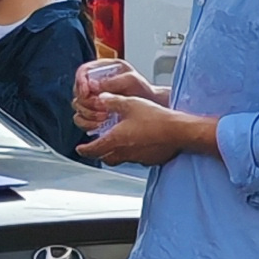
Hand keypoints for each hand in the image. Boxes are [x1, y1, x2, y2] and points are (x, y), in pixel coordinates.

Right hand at [72, 61, 155, 128]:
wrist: (148, 105)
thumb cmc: (142, 89)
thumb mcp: (131, 81)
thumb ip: (113, 82)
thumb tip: (92, 85)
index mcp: (101, 69)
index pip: (83, 71)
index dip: (81, 81)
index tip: (87, 92)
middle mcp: (93, 83)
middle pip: (77, 90)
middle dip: (87, 101)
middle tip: (101, 108)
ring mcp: (91, 98)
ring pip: (77, 106)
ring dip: (88, 113)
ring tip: (105, 117)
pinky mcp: (92, 112)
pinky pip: (80, 119)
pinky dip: (87, 123)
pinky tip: (100, 125)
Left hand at [77, 94, 202, 167]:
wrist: (178, 131)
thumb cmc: (155, 118)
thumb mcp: (131, 103)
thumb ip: (113, 101)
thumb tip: (102, 98)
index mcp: (115, 139)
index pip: (93, 149)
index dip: (84, 150)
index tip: (80, 149)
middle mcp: (124, 152)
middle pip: (105, 158)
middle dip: (98, 154)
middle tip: (96, 149)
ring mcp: (137, 157)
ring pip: (120, 159)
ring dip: (115, 154)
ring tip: (116, 146)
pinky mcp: (150, 159)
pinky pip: (136, 159)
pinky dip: (132, 154)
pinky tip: (138, 146)